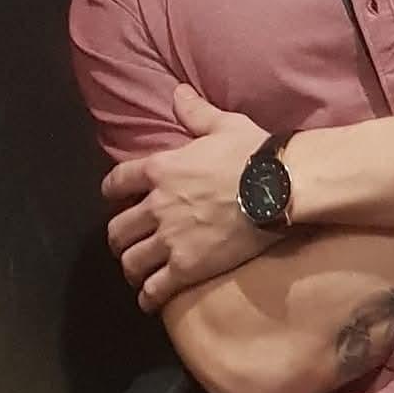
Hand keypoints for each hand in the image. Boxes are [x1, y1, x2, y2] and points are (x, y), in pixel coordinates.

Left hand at [103, 85, 280, 312]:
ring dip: (131, 268)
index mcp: (160, 168)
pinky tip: (150, 299)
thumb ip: (195, 113)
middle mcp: (156, 205)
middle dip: (120, 238)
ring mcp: (170, 239)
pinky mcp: (188, 267)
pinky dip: (148, 296)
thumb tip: (178, 92)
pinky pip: (155, 289)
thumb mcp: (223, 125)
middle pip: (117, 229)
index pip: (117, 182)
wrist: (280, 189)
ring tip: (138, 273)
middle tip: (128, 243)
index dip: (113, 192)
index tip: (117, 199)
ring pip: (131, 261)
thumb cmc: (254, 154)